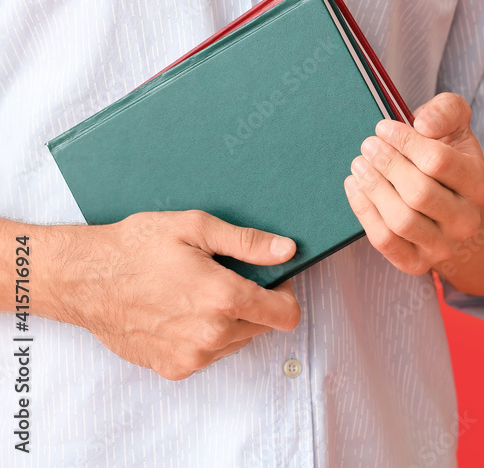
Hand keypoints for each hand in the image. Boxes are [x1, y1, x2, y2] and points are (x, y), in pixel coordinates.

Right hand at [38, 210, 300, 379]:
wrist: (83, 278)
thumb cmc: (136, 247)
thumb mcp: (194, 227)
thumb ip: (247, 242)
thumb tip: (287, 250)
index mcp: (222, 297)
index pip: (286, 314)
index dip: (284, 294)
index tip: (270, 279)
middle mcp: (211, 334)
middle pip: (264, 326)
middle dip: (254, 304)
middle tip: (225, 279)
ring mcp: (192, 356)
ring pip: (238, 341)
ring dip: (231, 321)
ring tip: (197, 294)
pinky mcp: (174, 368)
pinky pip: (211, 355)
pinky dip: (206, 337)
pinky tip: (181, 313)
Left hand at [344, 92, 483, 275]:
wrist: (453, 204)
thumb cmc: (449, 158)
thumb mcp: (456, 126)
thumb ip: (446, 111)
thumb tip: (423, 125)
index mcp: (479, 184)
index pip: (438, 161)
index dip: (405, 141)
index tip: (383, 128)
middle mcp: (467, 220)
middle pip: (419, 193)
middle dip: (387, 164)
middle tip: (367, 146)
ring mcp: (444, 246)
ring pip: (401, 221)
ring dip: (374, 188)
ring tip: (359, 164)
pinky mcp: (418, 263)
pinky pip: (386, 242)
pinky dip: (364, 212)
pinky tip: (354, 187)